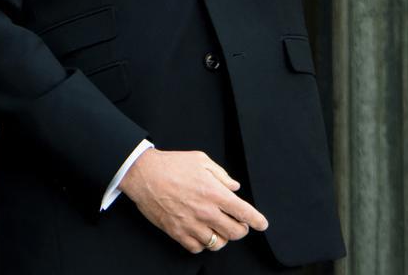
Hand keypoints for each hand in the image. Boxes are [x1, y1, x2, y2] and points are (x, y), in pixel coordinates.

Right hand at [119, 148, 268, 254]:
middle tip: (240, 225)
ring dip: (223, 238)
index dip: (257, 220)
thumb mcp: (201, 159)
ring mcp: (191, 224)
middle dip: (242, 230)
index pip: (243, 212)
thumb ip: (221, 174)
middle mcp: (205, 211)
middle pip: (234, 232)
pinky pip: (198, 248)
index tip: (262, 224)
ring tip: (221, 229)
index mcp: (214, 192)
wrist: (145, 175)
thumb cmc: (172, 164)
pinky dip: (204, 244)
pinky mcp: (177, 233)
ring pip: (218, 243)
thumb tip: (234, 187)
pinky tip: (203, 234)